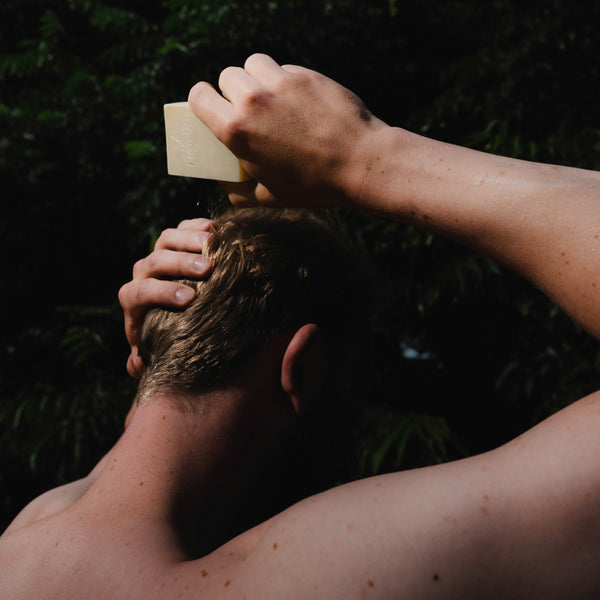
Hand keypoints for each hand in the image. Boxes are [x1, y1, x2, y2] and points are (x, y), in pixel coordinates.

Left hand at [118, 218, 213, 378]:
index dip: (162, 293)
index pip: (139, 292)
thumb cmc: (166, 335)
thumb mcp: (154, 350)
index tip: (189, 299)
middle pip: (155, 261)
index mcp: (134, 299)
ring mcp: (159, 253)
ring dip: (190, 239)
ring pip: (167, 239)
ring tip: (215, 244)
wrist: (173, 312)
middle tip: (208, 269)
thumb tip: (138, 363)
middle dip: (181, 264)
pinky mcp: (176, 241)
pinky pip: (183, 227)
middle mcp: (143, 273)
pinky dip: (198, 226)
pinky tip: (217, 230)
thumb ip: (141, 362)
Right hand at [188, 53, 386, 207]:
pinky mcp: (306, 74)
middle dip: (232, 91)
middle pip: (226, 76)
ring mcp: (281, 82)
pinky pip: (284, 68)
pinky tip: (299, 102)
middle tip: (248, 109)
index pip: (198, 96)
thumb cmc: (311, 185)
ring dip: (256, 78)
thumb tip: (222, 180)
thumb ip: (235, 189)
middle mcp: (253, 99)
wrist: (359, 163)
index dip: (202, 100)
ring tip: (270, 98)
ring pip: (253, 64)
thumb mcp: (266, 198)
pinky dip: (285, 80)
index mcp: (235, 130)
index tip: (212, 106)